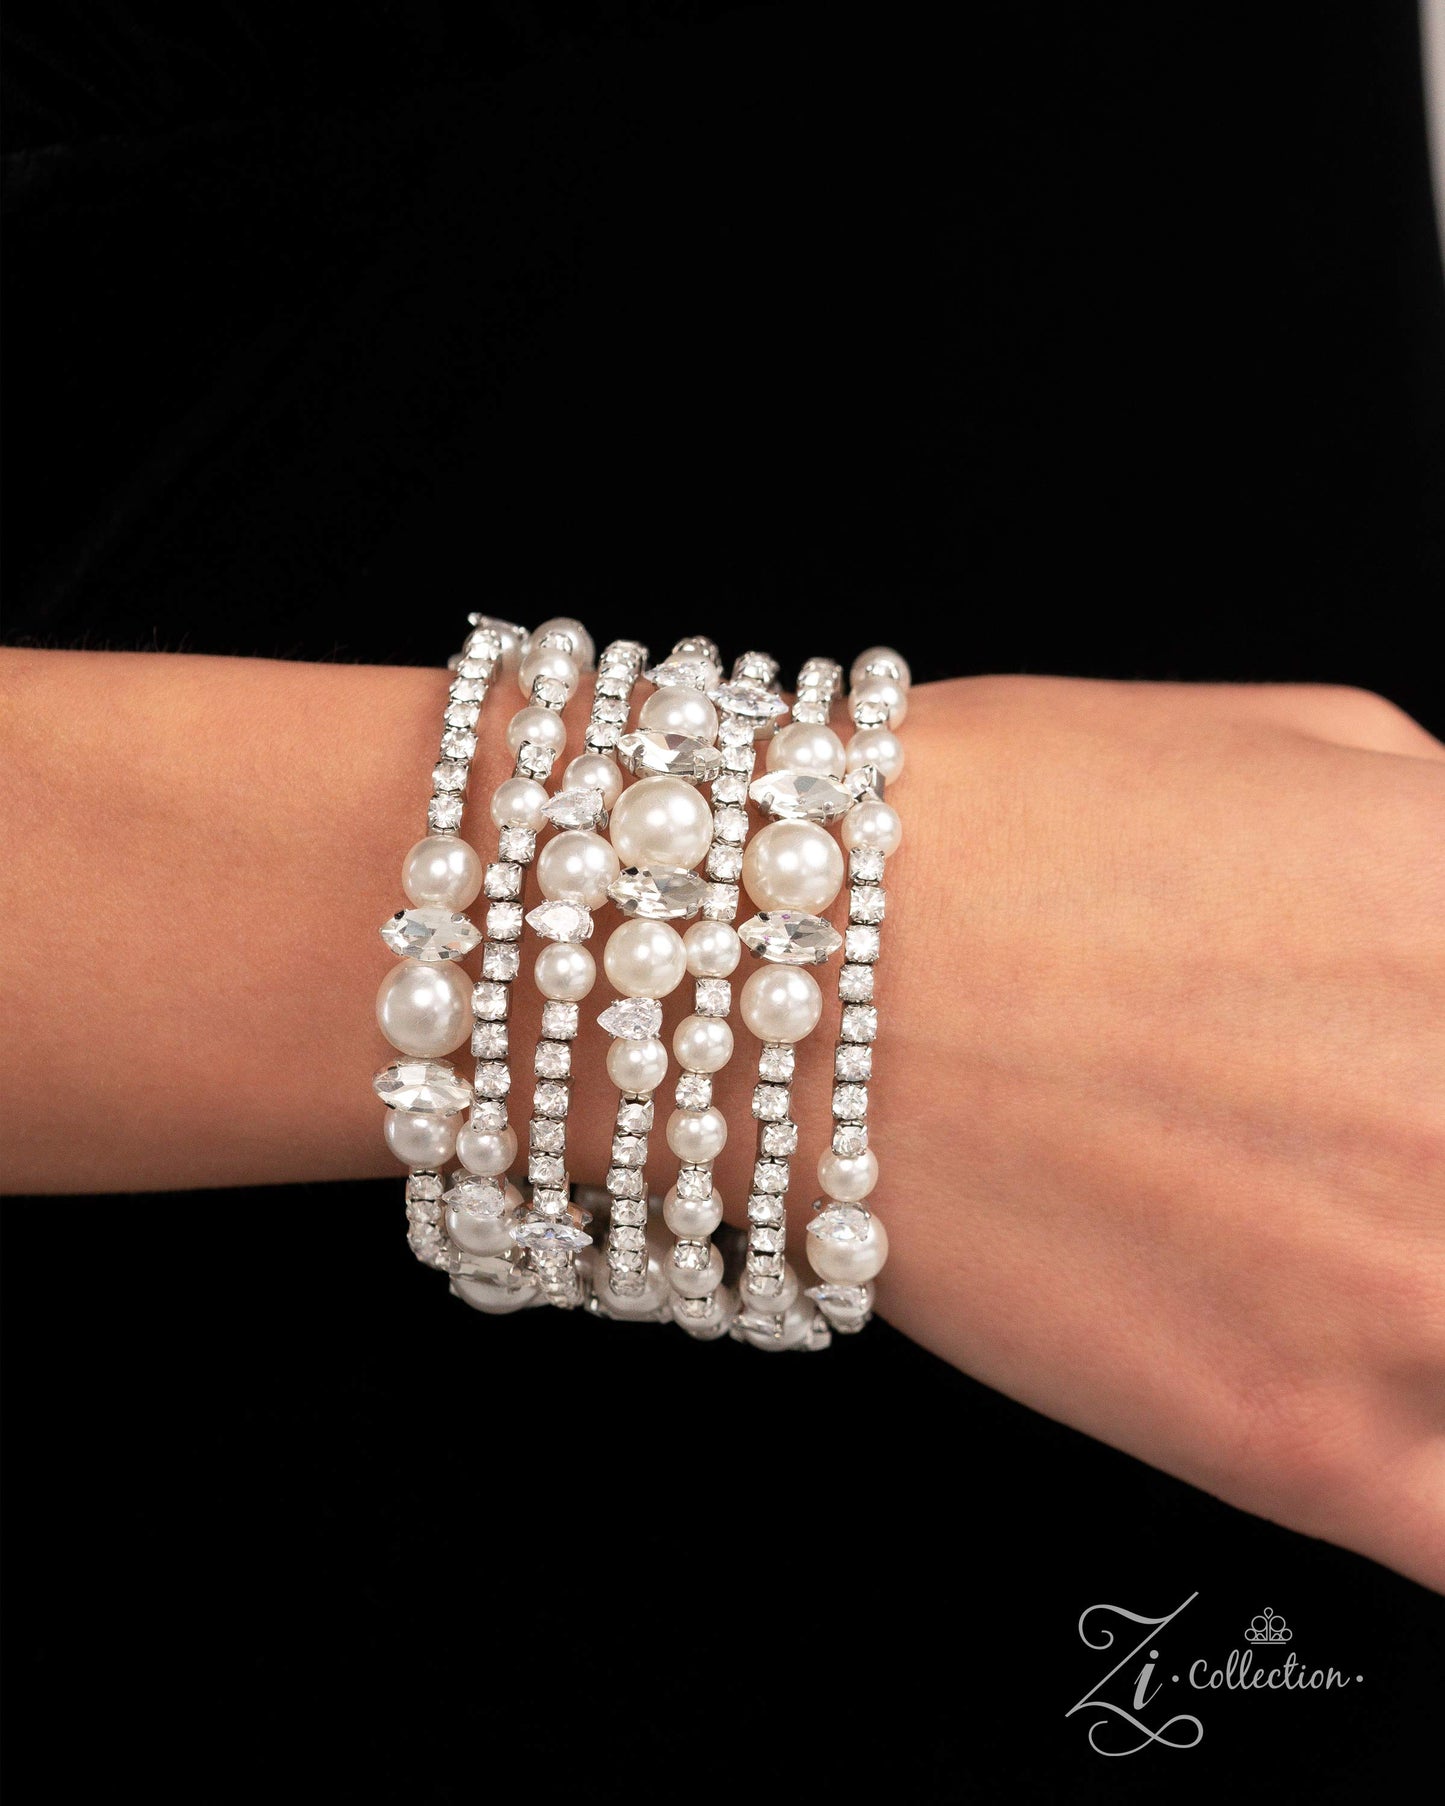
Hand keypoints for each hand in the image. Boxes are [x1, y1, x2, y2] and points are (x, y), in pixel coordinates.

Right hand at [878, 676, 1444, 1589]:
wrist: (780, 968)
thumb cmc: (998, 836)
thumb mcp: (1311, 742)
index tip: (1415, 1081)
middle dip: (1420, 1174)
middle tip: (1328, 1138)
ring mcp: (1413, 1292)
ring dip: (1421, 1314)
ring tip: (1316, 1256)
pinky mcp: (1305, 1445)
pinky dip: (1430, 1480)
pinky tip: (1369, 1418)